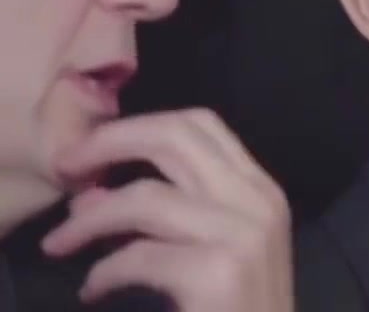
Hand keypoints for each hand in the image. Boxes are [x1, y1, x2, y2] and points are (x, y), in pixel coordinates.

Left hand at [40, 108, 292, 311]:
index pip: (201, 123)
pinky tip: (93, 290)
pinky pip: (138, 256)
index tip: (94, 152)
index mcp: (261, 189)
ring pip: (145, 197)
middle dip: (109, 145)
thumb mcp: (219, 249)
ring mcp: (242, 235)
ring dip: (88, 220)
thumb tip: (95, 190)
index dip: (138, 125)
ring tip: (60, 244)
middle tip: (66, 171)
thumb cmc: (239, 309)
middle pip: (174, 137)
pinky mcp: (219, 273)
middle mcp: (258, 201)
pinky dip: (102, 272)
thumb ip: (172, 212)